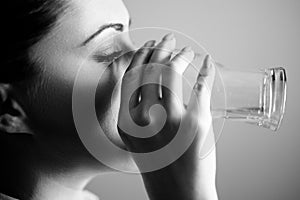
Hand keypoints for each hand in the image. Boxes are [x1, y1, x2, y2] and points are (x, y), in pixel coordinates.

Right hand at [118, 33, 217, 199]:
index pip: (129, 77)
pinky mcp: (194, 123)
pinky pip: (200, 86)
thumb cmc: (160, 169)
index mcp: (125, 123)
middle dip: (160, 48)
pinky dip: (206, 71)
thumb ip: (136, 114)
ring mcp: (168, 120)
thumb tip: (149, 83)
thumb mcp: (136, 142)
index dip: (140, 56)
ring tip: (187, 53)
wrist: (178, 196)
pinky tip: (207, 64)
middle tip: (169, 40)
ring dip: (180, 56)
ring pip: (170, 72)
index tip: (149, 45)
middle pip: (148, 69)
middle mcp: (142, 119)